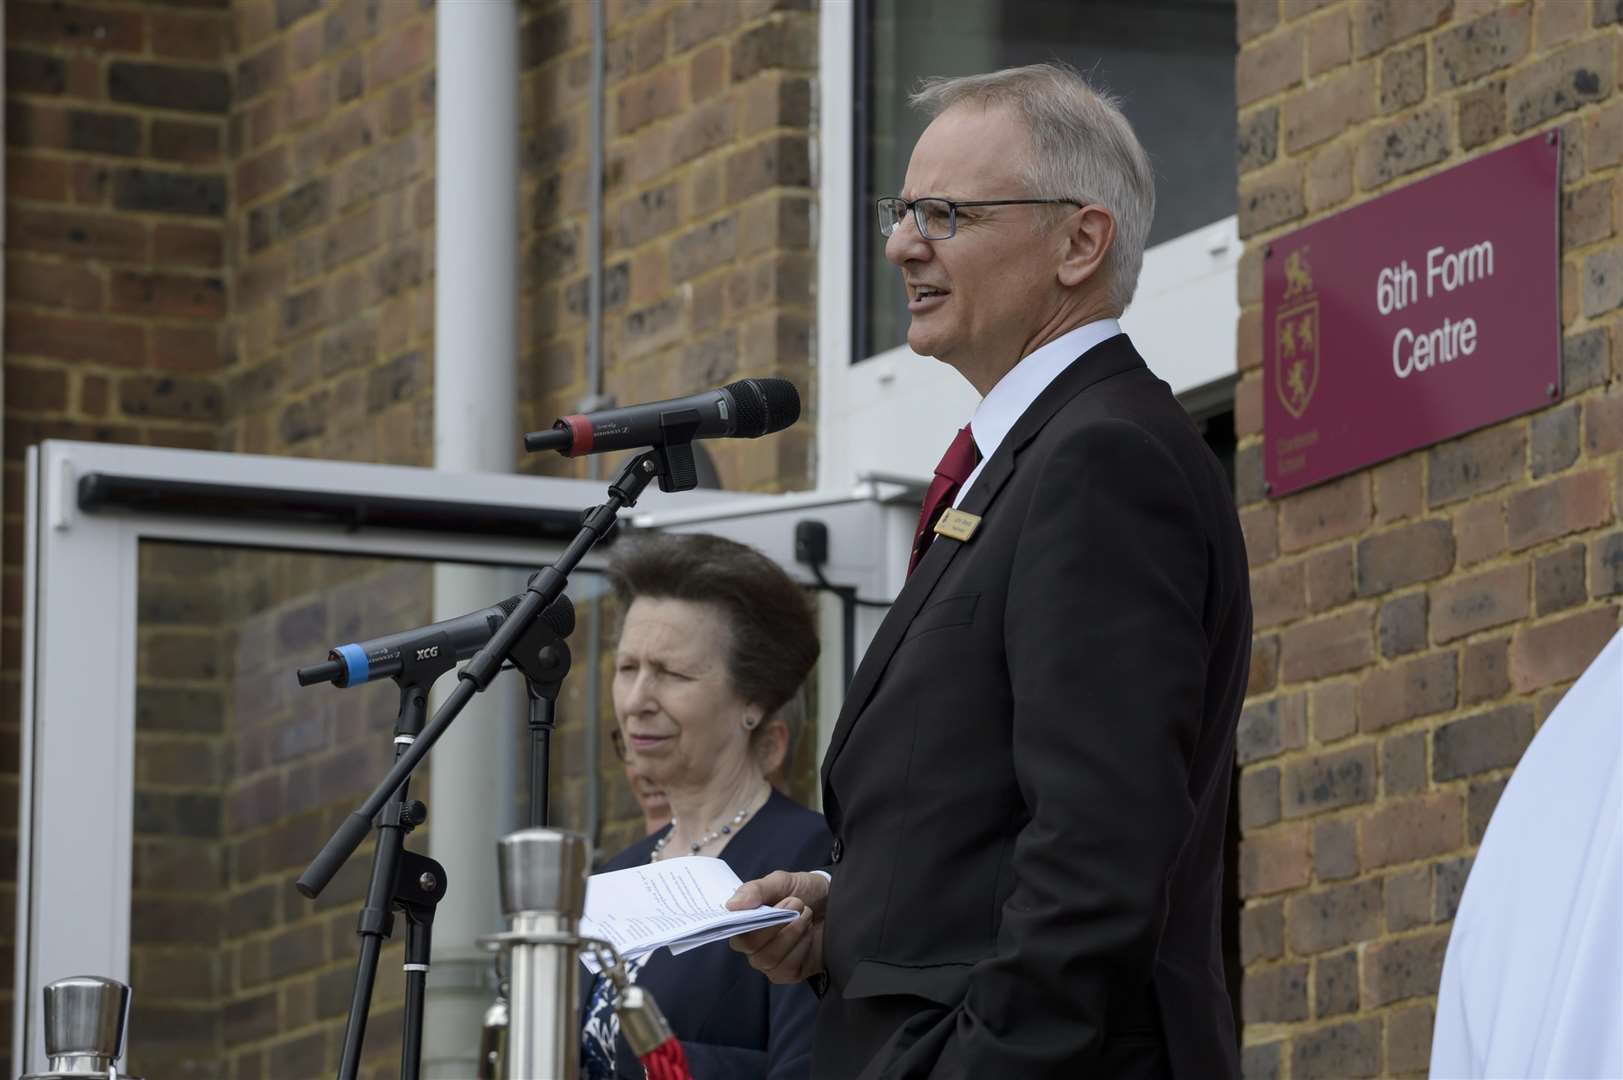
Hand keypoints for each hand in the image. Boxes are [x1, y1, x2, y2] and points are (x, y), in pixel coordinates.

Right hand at [727, 869, 828, 983]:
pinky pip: (787, 968)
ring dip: (792, 933)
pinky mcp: (788, 973)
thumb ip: (756, 890)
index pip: (732, 928)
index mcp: (745, 921)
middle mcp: (752, 945)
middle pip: (750, 945)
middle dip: (776, 923)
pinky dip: (801, 947)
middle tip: (796, 903)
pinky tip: (809, 933)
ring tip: (806, 914)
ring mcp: (769, 962)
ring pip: (769, 958)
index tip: (766, 908)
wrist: (833, 902)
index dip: (745, 921)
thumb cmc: (802, 891)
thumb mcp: (781, 881)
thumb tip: (731, 905)